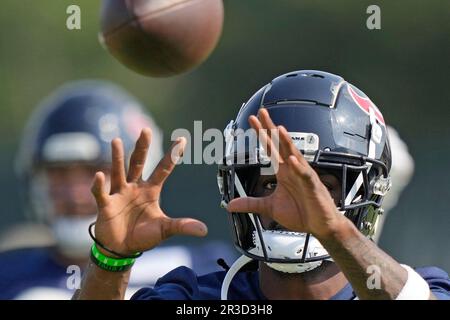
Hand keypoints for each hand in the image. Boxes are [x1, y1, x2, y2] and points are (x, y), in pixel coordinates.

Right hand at [91, 128, 206, 255]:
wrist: (121, 249)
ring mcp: (119, 194)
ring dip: (117, 157)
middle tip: (145, 130)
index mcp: (151, 190)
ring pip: (118, 171)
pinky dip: (99, 185)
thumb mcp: (165, 229)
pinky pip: (101, 192)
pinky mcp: (106, 204)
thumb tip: (204, 230)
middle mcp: (135, 187)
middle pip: (138, 163)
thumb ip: (182, 226)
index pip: (163, 169)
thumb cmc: (143, 236)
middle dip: (142, 147)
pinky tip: (99, 175)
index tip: (182, 139)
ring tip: (116, 141)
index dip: (172, 156)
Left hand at [227, 108, 344, 239]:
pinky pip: (305, 175)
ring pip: (294, 155)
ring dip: (286, 142)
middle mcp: (293, 169)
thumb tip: (230, 204)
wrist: (320, 227)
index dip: (261, 135)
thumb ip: (251, 203)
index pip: (270, 149)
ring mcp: (303, 176)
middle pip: (280, 145)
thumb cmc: (300, 213)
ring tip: (278, 129)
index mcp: (283, 172)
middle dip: (271, 129)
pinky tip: (292, 159)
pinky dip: (299, 168)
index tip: (252, 121)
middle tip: (262, 113)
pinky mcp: (313, 187)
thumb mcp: (270, 208)